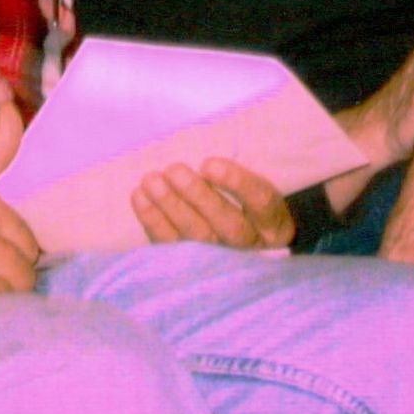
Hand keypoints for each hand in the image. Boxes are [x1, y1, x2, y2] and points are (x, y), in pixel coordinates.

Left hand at [130, 158, 295, 249]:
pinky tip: (139, 197)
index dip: (237, 183)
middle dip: (198, 196)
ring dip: (171, 208)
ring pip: (197, 239)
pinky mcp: (191, 267)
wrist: (244, 242)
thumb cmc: (247, 203)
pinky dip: (153, 222)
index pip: (262, 203)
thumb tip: (204, 147)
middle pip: (228, 225)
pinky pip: (171, 247)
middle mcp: (251, 246)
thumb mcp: (256, 188)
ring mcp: (221, 262)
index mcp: (274, 224)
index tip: (209, 163)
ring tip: (151, 180)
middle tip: (174, 169)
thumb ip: (239, 176)